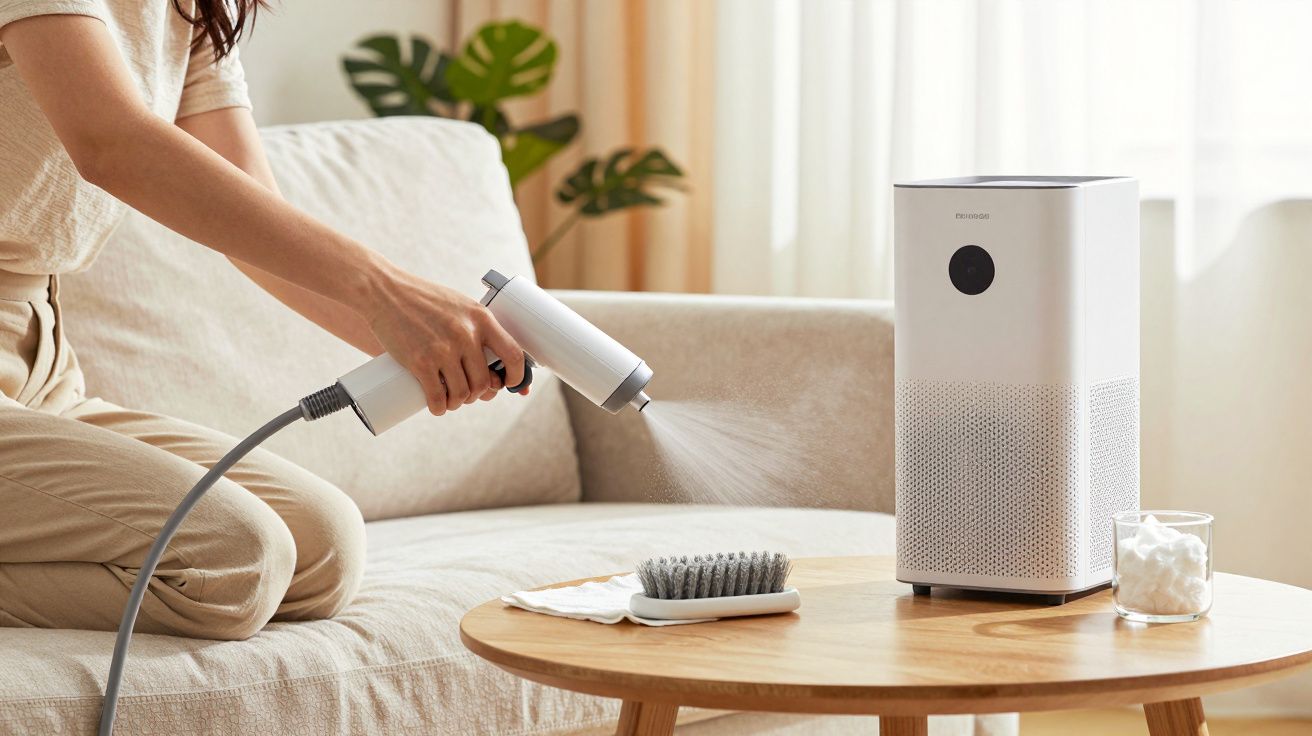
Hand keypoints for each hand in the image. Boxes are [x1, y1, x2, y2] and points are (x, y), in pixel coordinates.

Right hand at [361, 266, 527, 415]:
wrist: (384, 292)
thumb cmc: (423, 299)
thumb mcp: (459, 306)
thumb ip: (476, 328)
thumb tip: (492, 364)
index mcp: (481, 318)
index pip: (513, 354)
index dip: (516, 376)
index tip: (509, 383)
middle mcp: (465, 334)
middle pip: (484, 381)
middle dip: (477, 393)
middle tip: (466, 393)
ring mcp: (443, 349)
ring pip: (462, 393)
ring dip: (457, 403)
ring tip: (450, 400)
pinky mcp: (420, 362)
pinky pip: (437, 397)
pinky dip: (439, 408)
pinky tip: (438, 407)